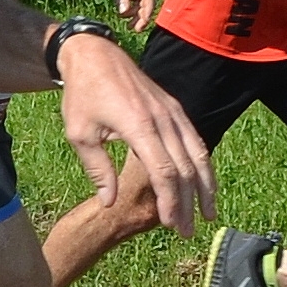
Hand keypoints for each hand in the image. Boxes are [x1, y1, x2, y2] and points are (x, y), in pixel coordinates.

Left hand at [54, 30, 214, 232]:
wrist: (94, 55)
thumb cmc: (82, 95)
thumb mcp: (79, 133)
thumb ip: (97, 168)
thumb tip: (109, 202)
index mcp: (138, 126)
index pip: (164, 171)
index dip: (171, 201)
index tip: (172, 224)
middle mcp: (162, 119)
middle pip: (184, 168)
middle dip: (188, 203)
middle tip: (187, 231)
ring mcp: (172, 112)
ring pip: (197, 154)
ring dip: (203, 186)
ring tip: (207, 214)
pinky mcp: (174, 108)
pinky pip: (195, 139)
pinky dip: (202, 164)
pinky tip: (204, 183)